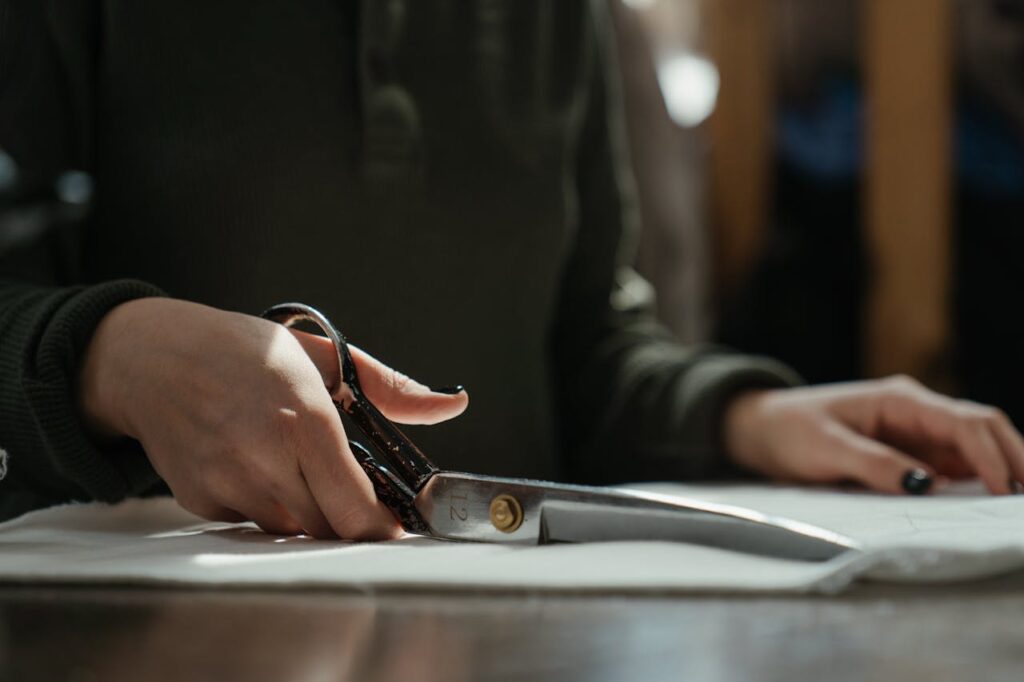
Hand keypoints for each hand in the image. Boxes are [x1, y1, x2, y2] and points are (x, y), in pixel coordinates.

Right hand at [79, 297, 467, 537]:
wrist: (151, 358)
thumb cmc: (243, 351)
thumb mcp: (323, 355)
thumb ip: (391, 388)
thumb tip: (452, 405)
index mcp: (306, 419)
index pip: (355, 508)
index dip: (381, 526)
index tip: (395, 524)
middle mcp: (266, 458)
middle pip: (328, 529)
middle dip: (348, 519)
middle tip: (350, 490)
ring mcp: (229, 482)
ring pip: (291, 528)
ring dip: (306, 510)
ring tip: (290, 460)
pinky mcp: (201, 499)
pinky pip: (251, 522)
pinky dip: (265, 504)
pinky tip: (252, 462)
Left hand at [723, 376, 1023, 494]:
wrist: (760, 429)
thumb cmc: (788, 431)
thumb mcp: (825, 448)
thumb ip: (875, 464)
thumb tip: (928, 484)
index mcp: (900, 399)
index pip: (963, 421)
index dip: (990, 454)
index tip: (1002, 489)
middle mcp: (916, 412)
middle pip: (983, 427)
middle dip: (1014, 456)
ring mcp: (916, 433)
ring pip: (975, 446)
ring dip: (1002, 468)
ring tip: (1018, 502)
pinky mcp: (909, 454)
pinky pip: (953, 465)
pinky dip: (977, 480)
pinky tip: (990, 502)